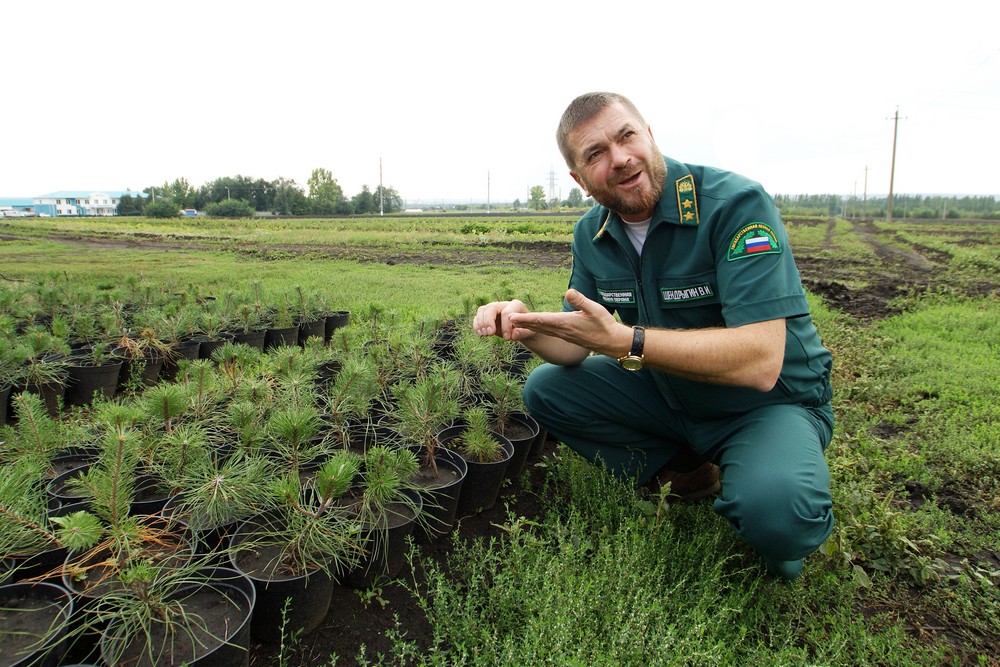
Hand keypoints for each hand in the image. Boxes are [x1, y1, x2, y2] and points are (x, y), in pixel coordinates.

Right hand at [473, 300, 532, 339]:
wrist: (521, 330)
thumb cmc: (526, 330)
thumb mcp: (528, 333)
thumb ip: (522, 333)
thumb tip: (513, 334)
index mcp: (515, 305)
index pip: (507, 312)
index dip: (506, 326)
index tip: (507, 338)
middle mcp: (503, 304)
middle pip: (491, 308)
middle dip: (489, 321)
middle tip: (491, 334)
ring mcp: (493, 309)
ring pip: (482, 310)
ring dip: (481, 323)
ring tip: (485, 335)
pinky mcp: (486, 316)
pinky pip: (477, 317)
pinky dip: (476, 325)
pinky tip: (480, 334)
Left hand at [508, 289, 627, 354]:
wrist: (611, 342)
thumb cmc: (605, 324)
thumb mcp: (595, 309)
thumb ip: (581, 301)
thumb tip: (568, 292)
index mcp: (567, 323)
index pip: (543, 320)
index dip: (527, 318)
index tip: (514, 317)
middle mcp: (562, 331)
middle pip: (538, 326)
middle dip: (522, 323)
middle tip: (506, 319)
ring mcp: (563, 335)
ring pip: (541, 330)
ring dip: (526, 327)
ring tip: (513, 323)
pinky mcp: (565, 336)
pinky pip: (547, 332)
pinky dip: (536, 329)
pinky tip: (531, 328)